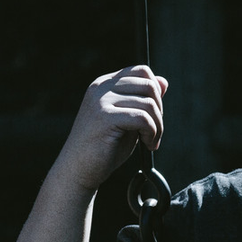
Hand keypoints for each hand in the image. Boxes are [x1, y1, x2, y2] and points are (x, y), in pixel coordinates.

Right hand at [52, 65, 167, 192]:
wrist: (78, 170)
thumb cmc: (104, 147)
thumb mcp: (128, 120)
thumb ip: (143, 100)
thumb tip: (164, 82)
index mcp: (105, 84)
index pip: (141, 71)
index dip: (156, 93)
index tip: (153, 116)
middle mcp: (101, 87)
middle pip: (149, 85)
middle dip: (159, 111)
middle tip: (154, 133)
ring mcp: (101, 100)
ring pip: (149, 103)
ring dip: (158, 126)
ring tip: (151, 142)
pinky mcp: (104, 117)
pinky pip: (142, 118)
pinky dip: (152, 133)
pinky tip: (148, 145)